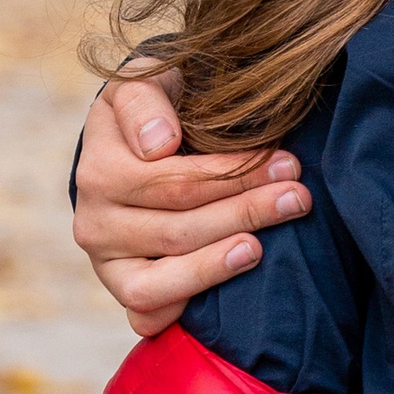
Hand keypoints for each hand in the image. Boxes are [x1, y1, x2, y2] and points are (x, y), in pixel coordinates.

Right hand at [73, 68, 310, 336]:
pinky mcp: (122, 289)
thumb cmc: (156, 107)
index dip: (234, 174)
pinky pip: (145, 312)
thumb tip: (158, 144)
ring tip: (260, 248)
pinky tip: (219, 299)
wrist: (138, 141)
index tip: (288, 162)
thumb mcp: (148, 82)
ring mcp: (106, 260)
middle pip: (178, 227)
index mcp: (99, 167)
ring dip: (217, 265)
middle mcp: (95, 219)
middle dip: (245, 211)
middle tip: (298, 198)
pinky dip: (180, 308)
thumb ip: (146, 100)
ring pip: (161, 277)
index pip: (173, 181)